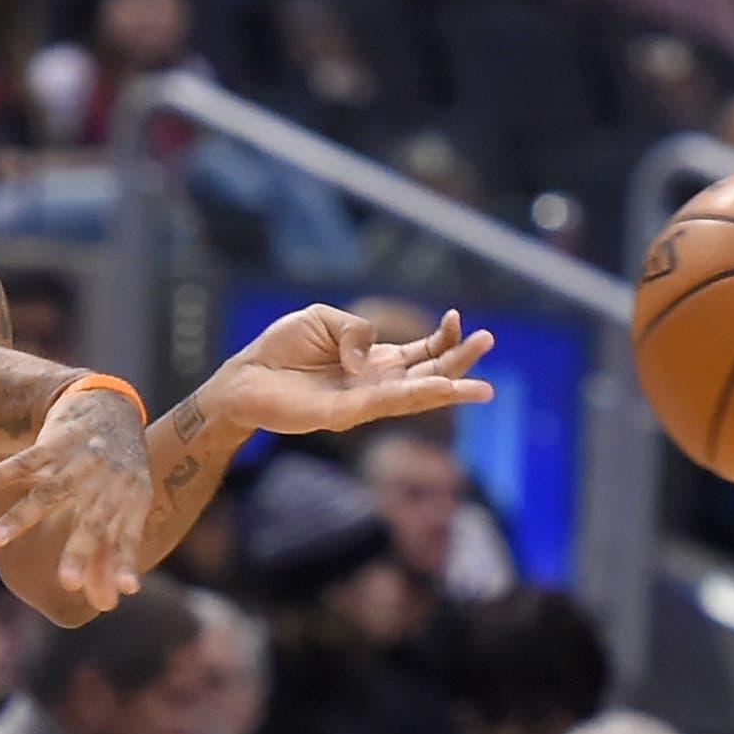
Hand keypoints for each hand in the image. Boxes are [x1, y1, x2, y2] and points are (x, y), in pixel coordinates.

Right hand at [0, 384, 153, 612]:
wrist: (110, 407)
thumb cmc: (121, 468)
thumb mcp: (131, 505)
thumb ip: (117, 551)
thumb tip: (112, 601)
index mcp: (125, 502)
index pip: (123, 539)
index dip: (122, 564)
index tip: (117, 595)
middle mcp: (103, 485)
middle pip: (89, 524)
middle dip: (79, 553)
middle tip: (66, 583)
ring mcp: (76, 465)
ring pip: (46, 495)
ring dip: (18, 517)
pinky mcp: (53, 445)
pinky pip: (22, 462)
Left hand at [211, 306, 493, 435]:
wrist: (243, 378)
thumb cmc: (281, 350)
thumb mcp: (324, 320)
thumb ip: (355, 329)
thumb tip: (370, 354)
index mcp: (374, 361)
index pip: (421, 353)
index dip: (443, 339)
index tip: (459, 318)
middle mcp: (375, 384)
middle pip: (428, 375)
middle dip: (460, 362)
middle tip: (490, 342)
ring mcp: (363, 402)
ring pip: (415, 396)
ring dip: (449, 390)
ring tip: (482, 387)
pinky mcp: (343, 414)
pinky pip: (384, 403)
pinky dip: (412, 396)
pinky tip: (437, 390)